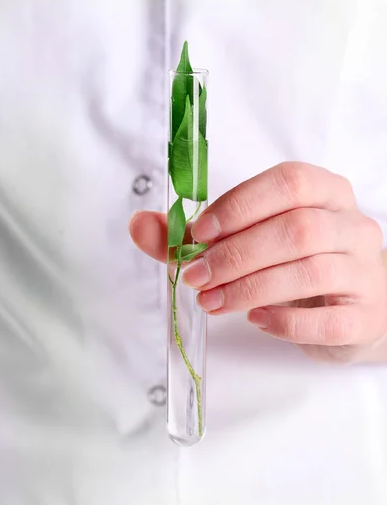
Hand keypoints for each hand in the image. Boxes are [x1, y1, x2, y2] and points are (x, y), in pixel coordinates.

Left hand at [129, 162, 386, 362]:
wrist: (354, 307)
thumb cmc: (298, 264)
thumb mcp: (254, 239)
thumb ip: (197, 235)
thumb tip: (140, 225)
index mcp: (326, 193)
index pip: (289, 182)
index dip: (240, 205)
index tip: (199, 232)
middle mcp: (353, 226)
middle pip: (296, 229)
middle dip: (236, 254)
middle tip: (197, 276)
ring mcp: (365, 272)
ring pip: (310, 271)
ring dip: (250, 287)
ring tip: (212, 301)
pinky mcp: (365, 316)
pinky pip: (327, 320)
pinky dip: (284, 321)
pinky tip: (255, 319)